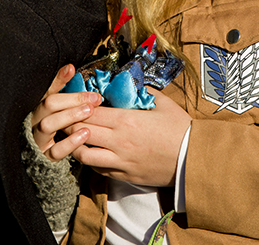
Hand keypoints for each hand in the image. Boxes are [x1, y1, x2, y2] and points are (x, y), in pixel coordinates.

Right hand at [30, 64, 102, 161]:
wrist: (42, 160)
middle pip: (48, 105)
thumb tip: (72, 69)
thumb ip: (66, 93)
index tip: (71, 69)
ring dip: (70, 116)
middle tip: (93, 98)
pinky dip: (70, 142)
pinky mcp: (45, 157)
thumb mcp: (59, 109)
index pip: (48, 90)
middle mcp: (35, 120)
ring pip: (48, 125)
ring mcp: (38, 138)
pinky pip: (55, 151)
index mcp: (39, 107)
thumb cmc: (57, 128)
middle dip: (72, 99)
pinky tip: (85, 134)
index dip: (59, 79)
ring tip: (89, 111)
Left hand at [67, 89, 190, 186]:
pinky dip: (91, 161)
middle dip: (70, 124)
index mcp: (126, 120)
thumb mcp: (163, 103)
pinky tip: (93, 152)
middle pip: (82, 132)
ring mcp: (120, 161)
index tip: (73, 102)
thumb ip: (144, 91)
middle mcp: (119, 142)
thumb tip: (132, 83)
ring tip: (75, 137)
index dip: (77, 107)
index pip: (90, 113)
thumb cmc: (180, 128)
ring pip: (85, 156)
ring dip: (76, 145)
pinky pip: (99, 170)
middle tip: (66, 117)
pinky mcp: (125, 176)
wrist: (193, 159)